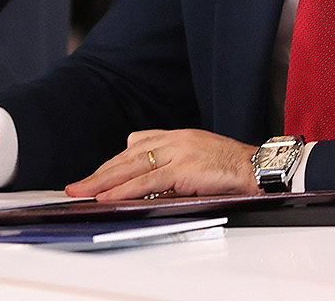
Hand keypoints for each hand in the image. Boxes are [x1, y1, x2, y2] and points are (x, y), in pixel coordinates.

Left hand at [66, 129, 258, 201]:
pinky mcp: (182, 167)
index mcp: (177, 136)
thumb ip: (175, 165)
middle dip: (100, 173)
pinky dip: (123, 190)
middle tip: (77, 185)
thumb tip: (152, 183)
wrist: (257, 167)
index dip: (114, 163)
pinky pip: (146, 181)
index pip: (136, 146)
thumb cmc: (233, 168)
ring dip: (103, 182)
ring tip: (83, 192)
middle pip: (127, 156)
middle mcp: (174, 139)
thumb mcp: (199, 160)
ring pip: (131, 167)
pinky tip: (108, 198)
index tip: (97, 175)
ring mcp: (177, 151)